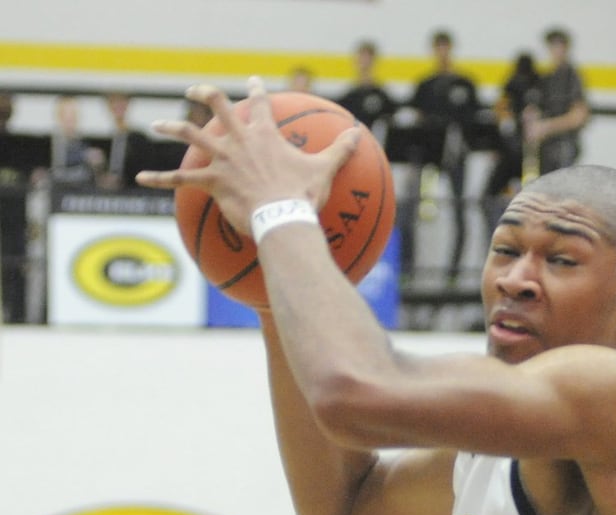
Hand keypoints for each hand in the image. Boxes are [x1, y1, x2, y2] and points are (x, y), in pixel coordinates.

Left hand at [136, 78, 361, 236]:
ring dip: (172, 127)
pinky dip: (160, 179)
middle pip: (216, 105)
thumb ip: (341, 149)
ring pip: (191, 134)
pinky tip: (142, 177)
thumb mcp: (325, 169)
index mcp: (265, 134)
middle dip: (204, 94)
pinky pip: (180, 179)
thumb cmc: (304, 194)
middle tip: (193, 91)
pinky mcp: (211, 181)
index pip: (260, 104)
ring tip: (158, 125)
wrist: (283, 217)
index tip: (251, 81)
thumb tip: (358, 133)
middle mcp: (239, 140)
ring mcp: (222, 159)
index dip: (256, 90)